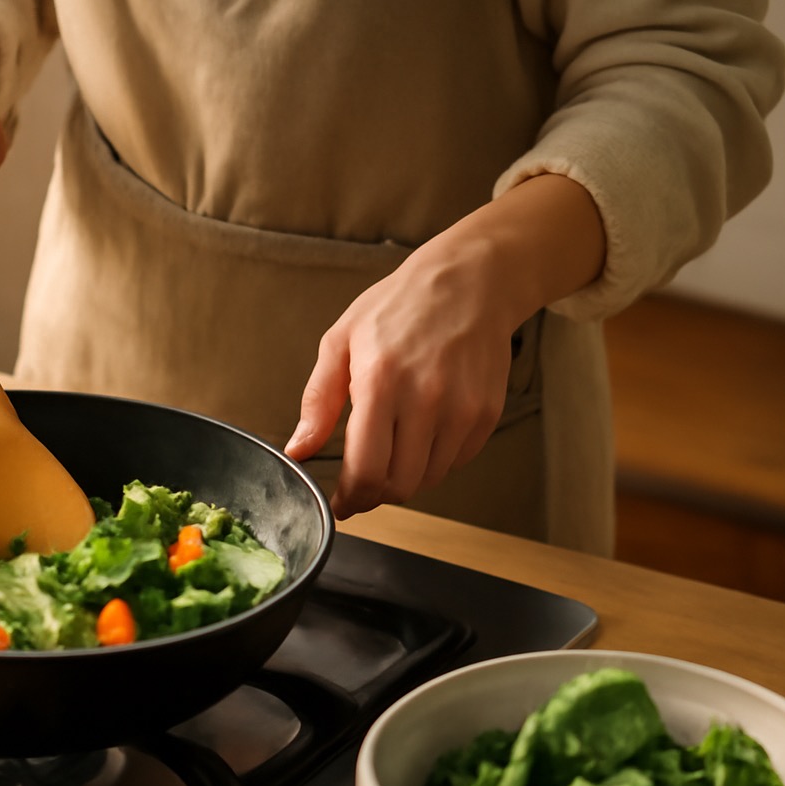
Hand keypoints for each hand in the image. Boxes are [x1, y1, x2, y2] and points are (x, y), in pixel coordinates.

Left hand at [284, 174, 605, 518]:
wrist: (470, 281)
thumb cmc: (399, 307)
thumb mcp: (341, 341)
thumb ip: (318, 401)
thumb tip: (298, 449)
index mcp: (381, 382)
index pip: (367, 470)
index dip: (350, 499)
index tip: (340, 504)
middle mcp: (426, 400)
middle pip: (399, 485)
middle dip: (374, 493)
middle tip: (361, 482)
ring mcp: (462, 409)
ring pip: (428, 479)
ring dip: (405, 478)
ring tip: (392, 449)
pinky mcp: (486, 414)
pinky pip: (455, 462)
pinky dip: (434, 460)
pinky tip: (422, 432)